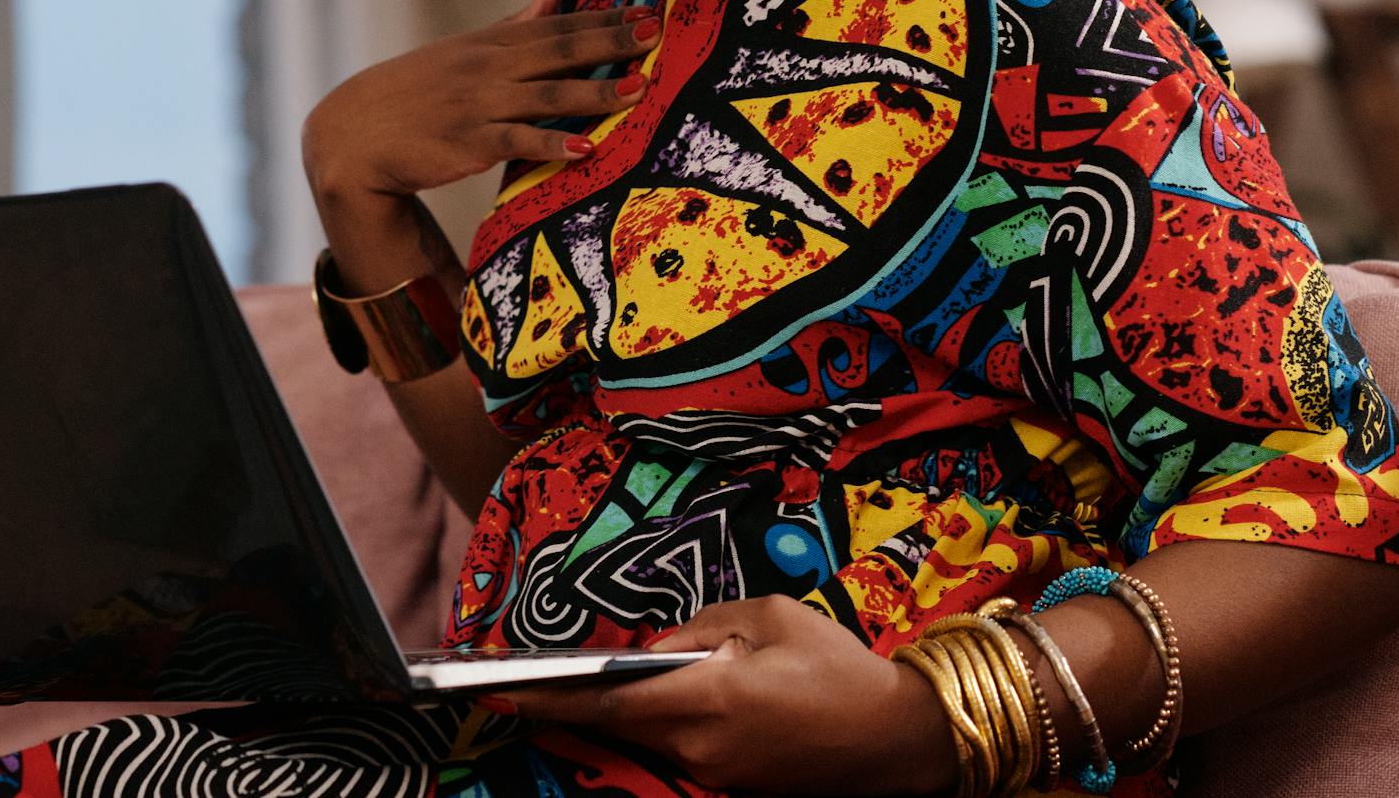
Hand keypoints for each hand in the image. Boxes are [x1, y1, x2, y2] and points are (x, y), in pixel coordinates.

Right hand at [301, 0, 658, 202]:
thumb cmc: (417, 91)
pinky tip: (583, 148)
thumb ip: (515, 26)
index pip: (558, 26)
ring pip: (546, 94)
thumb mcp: (466, 50)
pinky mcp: (468, 142)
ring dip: (594, 91)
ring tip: (639, 90)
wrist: (356, 132)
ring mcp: (479, 104)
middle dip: (610, 42)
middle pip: (559, 50)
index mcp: (494, 44)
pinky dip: (550, 144)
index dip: (604, 20)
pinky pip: (516, 142)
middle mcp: (490, 68)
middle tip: (656, 33)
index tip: (648, 10)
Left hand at [482, 597, 954, 795]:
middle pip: (618, 724)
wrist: (901, 739)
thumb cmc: (839, 668)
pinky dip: (659, 726)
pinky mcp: (733, 786)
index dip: (546, 697)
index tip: (496, 690)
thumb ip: (701, 626)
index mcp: (707, 700)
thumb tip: (657, 648)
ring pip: (648, 737)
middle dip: (571, 704)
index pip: (605, 701)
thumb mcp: (769, 617)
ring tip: (576, 684)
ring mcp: (715, 775)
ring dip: (620, 712)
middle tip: (515, 683)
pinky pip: (681, 750)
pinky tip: (655, 701)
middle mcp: (700, 748)